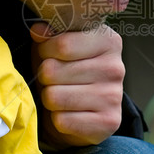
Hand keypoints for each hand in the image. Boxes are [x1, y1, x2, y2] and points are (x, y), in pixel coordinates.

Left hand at [30, 22, 124, 147]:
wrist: (82, 109)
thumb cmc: (67, 70)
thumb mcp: (57, 45)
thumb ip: (49, 33)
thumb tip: (38, 31)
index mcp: (108, 40)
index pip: (61, 45)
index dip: (45, 50)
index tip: (49, 54)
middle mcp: (116, 67)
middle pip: (53, 71)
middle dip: (45, 77)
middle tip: (55, 79)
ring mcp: (114, 96)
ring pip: (54, 97)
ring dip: (49, 98)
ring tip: (61, 94)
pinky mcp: (109, 123)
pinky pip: (62, 121)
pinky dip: (58, 119)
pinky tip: (70, 113)